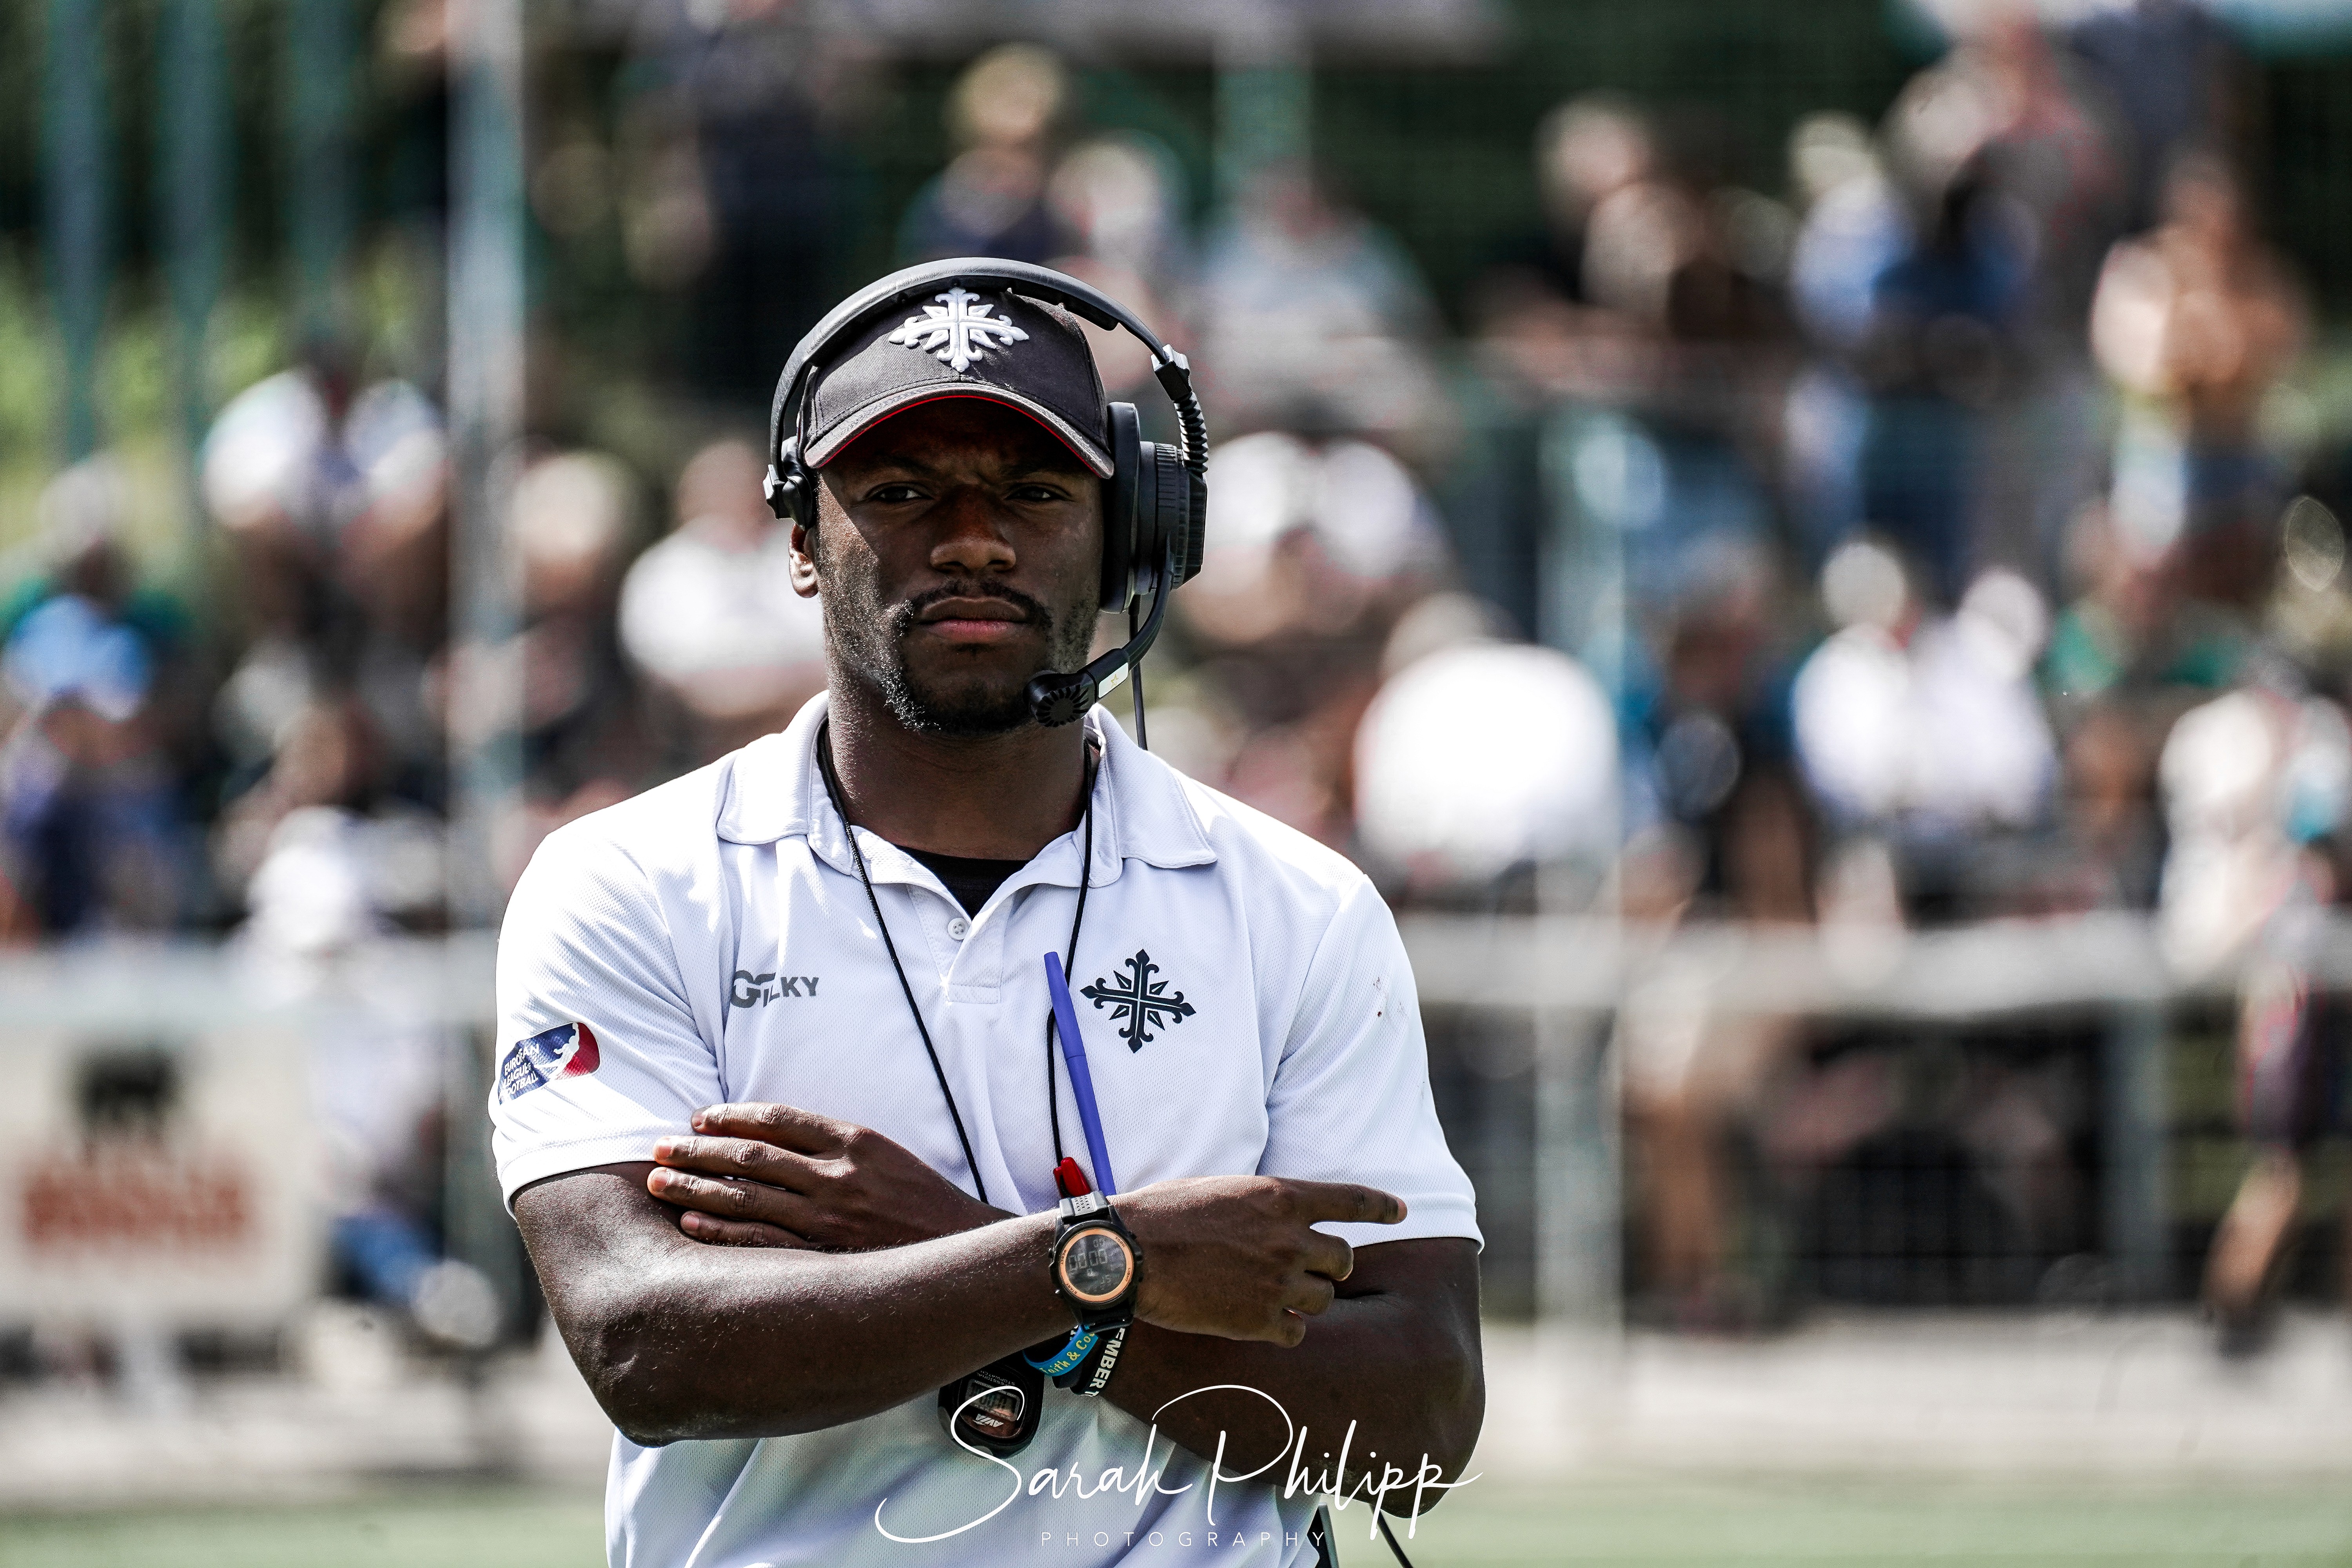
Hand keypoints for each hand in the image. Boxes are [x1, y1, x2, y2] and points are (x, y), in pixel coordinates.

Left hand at [648, 1103, 1006, 1249]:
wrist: (960, 1247)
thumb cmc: (918, 1198)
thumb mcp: (882, 1152)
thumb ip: (831, 1143)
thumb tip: (770, 1135)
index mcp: (852, 1140)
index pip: (777, 1119)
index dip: (730, 1115)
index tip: (697, 1118)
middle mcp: (837, 1175)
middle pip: (751, 1155)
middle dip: (697, 1150)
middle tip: (658, 1148)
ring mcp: (829, 1218)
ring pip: (747, 1197)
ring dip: (696, 1189)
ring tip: (658, 1183)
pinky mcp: (826, 1255)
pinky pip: (763, 1242)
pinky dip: (722, 1233)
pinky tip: (691, 1227)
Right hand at [1113, 1177, 1405, 1345]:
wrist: (1128, 1257)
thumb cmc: (1162, 1215)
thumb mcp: (1220, 1190)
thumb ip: (1259, 1204)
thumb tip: (1276, 1217)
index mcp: (1280, 1197)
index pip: (1350, 1199)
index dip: (1381, 1206)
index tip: (1402, 1211)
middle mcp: (1289, 1238)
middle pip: (1344, 1259)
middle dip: (1333, 1266)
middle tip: (1311, 1270)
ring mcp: (1277, 1281)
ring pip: (1324, 1298)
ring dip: (1309, 1298)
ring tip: (1276, 1296)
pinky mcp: (1260, 1320)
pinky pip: (1297, 1330)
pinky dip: (1287, 1328)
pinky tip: (1262, 1321)